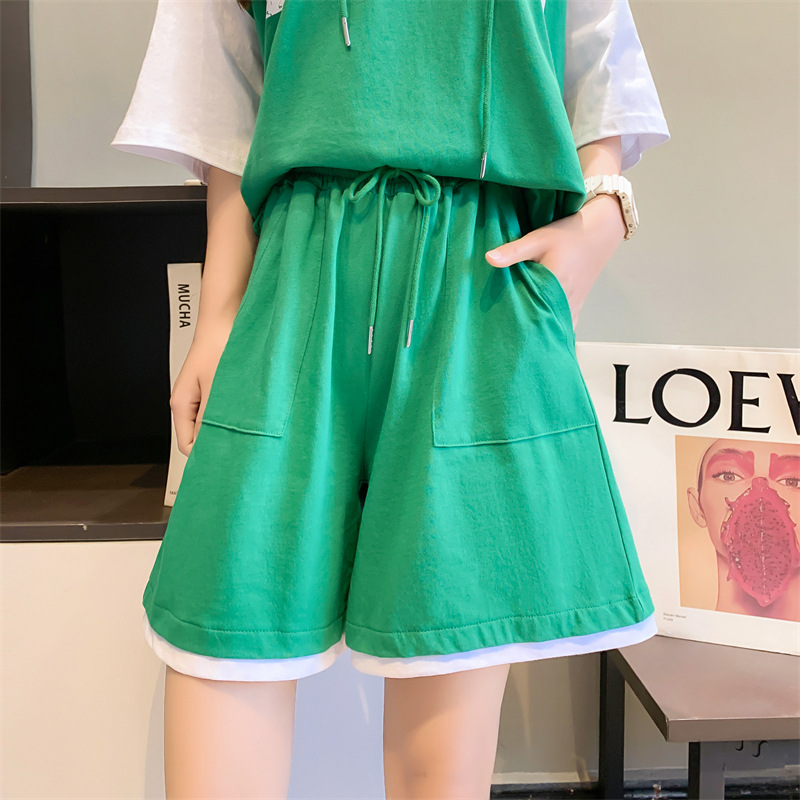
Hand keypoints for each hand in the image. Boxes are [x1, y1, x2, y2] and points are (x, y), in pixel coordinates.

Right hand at [169, 318, 234, 456]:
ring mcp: (198, 397)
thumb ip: (212, 418)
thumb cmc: (219, 349)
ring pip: (208, 425)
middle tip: (241, 445)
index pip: (187, 446)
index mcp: (180, 405)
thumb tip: (212, 445)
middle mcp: (186, 404)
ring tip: (244, 425)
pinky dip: (228, 415)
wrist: (224, 323)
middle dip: (216, 443)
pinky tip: (243, 412)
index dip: (204, 455)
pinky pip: (216, 412)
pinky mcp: (210, 391)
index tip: (227, 458)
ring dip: (225, 427)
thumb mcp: (217, 389)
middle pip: (197, 438)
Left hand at [485, 193, 627, 328]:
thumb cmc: (568, 235)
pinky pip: (565, 325)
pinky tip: (542, 333)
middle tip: (505, 332)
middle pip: (540, 321)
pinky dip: (554, 328)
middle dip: (524, 327)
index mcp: (554, 285)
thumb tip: (488, 258)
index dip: (512, 317)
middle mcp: (565, 299)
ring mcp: (573, 305)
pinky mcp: (577, 305)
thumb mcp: (538, 239)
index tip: (498, 321)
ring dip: (539, 329)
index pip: (528, 309)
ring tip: (520, 334)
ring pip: (554, 325)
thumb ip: (514, 251)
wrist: (599, 232)